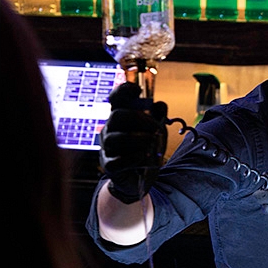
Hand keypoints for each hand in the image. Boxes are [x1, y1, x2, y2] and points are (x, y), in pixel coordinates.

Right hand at [99, 82, 167, 203]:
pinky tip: (144, 156)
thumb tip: (161, 104)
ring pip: (116, 138)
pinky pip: (118, 161)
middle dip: (139, 119)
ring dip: (138, 139)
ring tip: (152, 142)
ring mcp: (107, 148)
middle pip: (117, 116)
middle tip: (155, 127)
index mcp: (121, 117)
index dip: (123, 90)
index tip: (137, 90)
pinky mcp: (109, 166)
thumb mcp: (157, 130)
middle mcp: (110, 129)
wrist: (139, 177)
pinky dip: (133, 158)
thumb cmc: (146, 148)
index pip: (116, 99)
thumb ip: (159, 116)